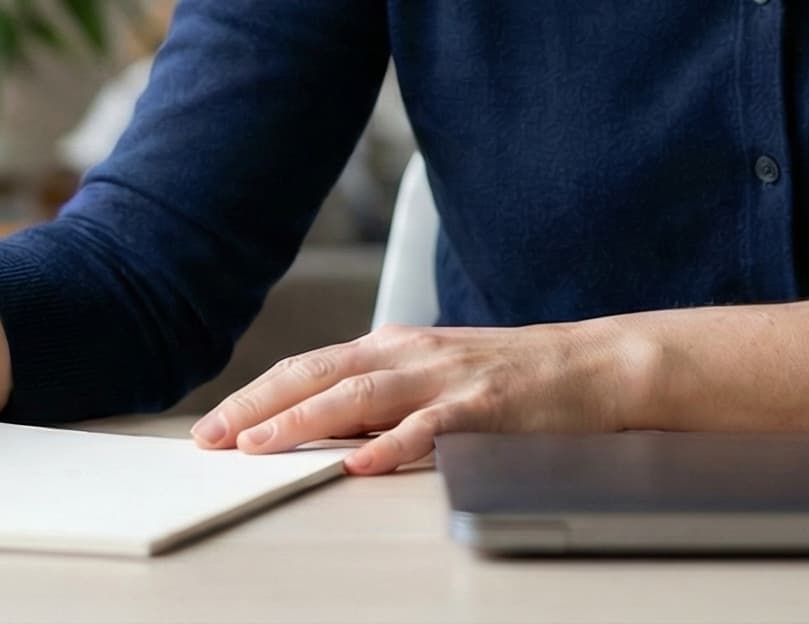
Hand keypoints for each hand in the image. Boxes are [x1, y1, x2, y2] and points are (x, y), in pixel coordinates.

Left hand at [187, 319, 647, 475]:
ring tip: (261, 446)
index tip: (214, 426)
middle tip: (211, 438)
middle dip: (259, 407)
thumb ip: (383, 396)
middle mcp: (412, 353)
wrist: (596, 365)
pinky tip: (360, 462)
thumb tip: (319, 431)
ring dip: (304, 421)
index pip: (310, 367)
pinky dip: (392, 444)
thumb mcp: (435, 375)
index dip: (258, 395)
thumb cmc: (513, 376)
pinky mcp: (486, 405)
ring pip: (361, 394)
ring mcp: (447, 376)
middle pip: (320, 374)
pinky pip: (431, 427)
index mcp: (395, 346)